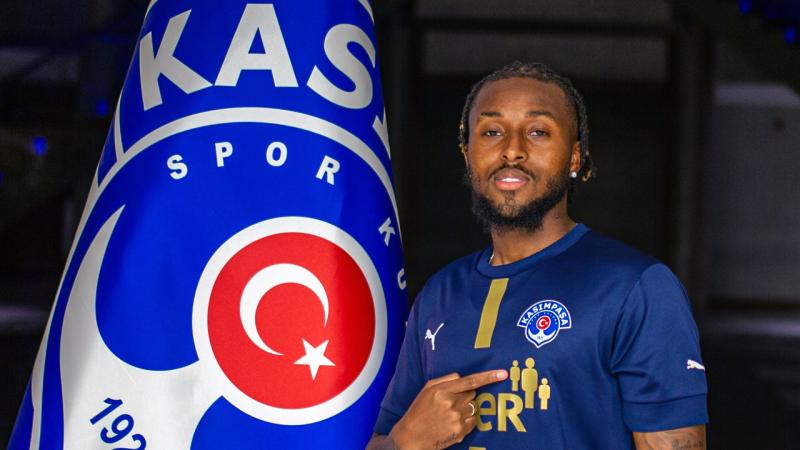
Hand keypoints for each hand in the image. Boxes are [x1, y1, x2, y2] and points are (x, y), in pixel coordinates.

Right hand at [388, 369, 507, 449]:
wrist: (411, 436)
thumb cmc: (419, 410)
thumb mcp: (427, 389)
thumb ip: (445, 380)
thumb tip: (461, 377)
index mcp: (442, 390)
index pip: (470, 381)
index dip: (488, 377)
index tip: (503, 373)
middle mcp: (451, 403)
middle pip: (472, 394)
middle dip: (465, 396)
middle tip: (451, 402)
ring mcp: (457, 418)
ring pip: (474, 407)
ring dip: (466, 408)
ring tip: (450, 414)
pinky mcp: (460, 431)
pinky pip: (473, 421)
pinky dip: (466, 420)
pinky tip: (452, 422)